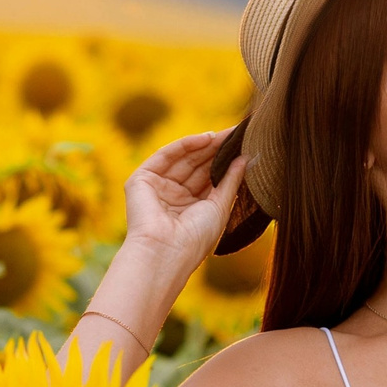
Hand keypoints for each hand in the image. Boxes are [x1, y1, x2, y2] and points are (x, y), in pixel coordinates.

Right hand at [122, 128, 248, 273]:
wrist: (166, 252)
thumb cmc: (195, 239)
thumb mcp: (220, 207)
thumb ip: (231, 180)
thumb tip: (245, 158)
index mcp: (191, 208)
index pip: (209, 177)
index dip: (226, 161)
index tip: (245, 145)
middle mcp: (173, 196)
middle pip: (197, 165)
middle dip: (217, 149)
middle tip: (238, 133)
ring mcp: (157, 187)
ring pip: (183, 158)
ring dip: (204, 144)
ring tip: (226, 134)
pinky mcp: (141, 180)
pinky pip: (165, 156)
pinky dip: (185, 145)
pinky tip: (206, 138)